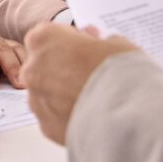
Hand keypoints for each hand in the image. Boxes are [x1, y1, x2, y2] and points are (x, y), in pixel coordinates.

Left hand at [23, 24, 138, 145]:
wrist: (130, 117)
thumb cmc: (122, 75)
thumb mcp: (116, 44)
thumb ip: (97, 41)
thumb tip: (94, 42)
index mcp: (44, 39)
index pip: (48, 35)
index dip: (69, 41)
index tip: (84, 47)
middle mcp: (33, 68)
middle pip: (43, 64)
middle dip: (62, 67)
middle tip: (90, 73)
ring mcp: (37, 99)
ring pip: (46, 92)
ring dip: (62, 93)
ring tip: (93, 98)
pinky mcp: (46, 126)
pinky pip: (53, 116)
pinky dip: (67, 115)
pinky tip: (90, 114)